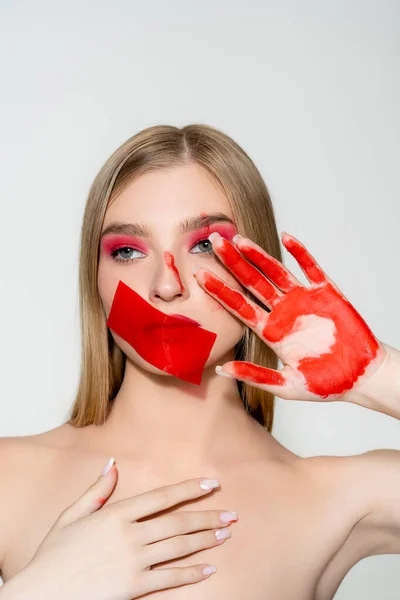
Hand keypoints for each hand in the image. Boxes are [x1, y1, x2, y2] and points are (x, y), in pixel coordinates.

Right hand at [6, 462, 234, 599]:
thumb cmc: (54, 554)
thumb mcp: (71, 515)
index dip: (189, 489)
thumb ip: (96, 490)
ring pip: (179, 547)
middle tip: (232, 515)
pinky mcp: (135, 587)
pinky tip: (209, 569)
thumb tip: (112, 463)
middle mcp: (130, 535)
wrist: (42, 593)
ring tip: (225, 534)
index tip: (211, 484)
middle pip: (177, 522)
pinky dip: (192, 573)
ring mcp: (134, 561)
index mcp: (116, 514)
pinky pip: (170, 578)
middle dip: (207, 517)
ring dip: (205, 540)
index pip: (162, 497)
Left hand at [193, 231, 386, 402]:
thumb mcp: (286, 385)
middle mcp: (282, 312)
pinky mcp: (326, 293)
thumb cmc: (325, 384)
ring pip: (276, 271)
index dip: (220, 291)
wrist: (361, 378)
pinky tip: (286, 238)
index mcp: (270, 331)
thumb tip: (222, 370)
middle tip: (214, 243)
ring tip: (240, 239)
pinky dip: (300, 253)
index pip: (238, 306)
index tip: (199, 276)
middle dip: (233, 263)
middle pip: (251, 283)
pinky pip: (311, 268)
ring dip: (259, 255)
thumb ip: (255, 375)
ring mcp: (303, 300)